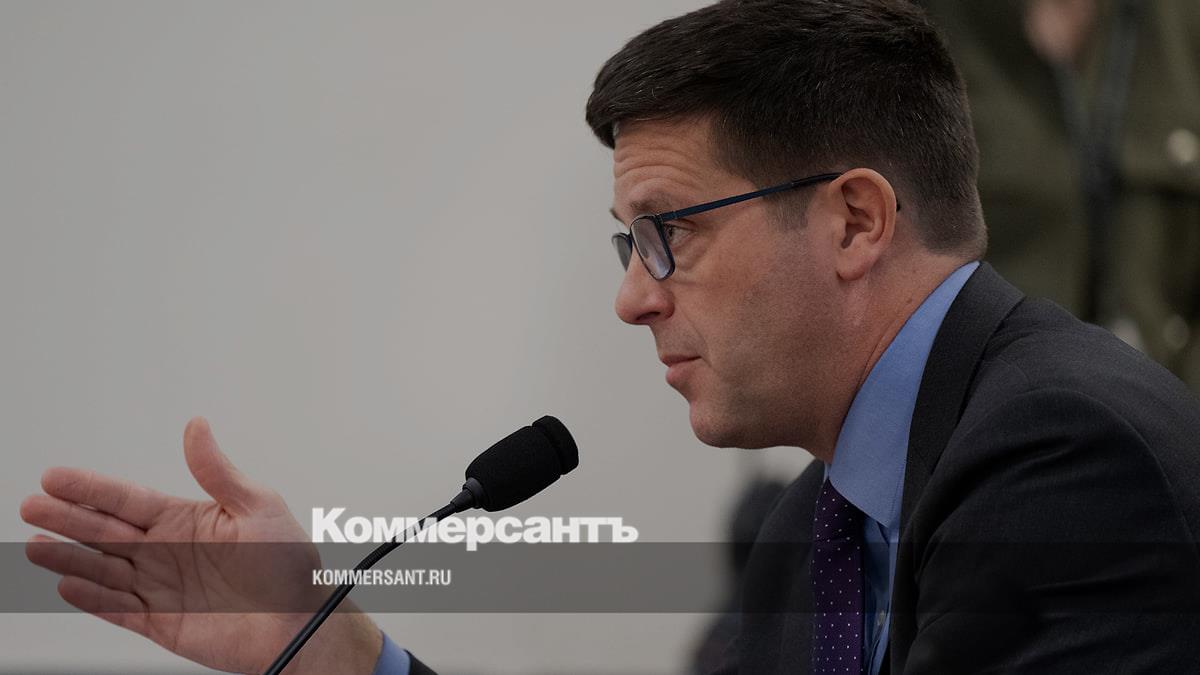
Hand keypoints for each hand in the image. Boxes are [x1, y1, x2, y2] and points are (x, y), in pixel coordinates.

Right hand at [20, 417, 382, 674]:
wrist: (303, 623)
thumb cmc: (290, 565)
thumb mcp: (260, 507)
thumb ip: (219, 472)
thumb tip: (196, 427)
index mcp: (187, 519)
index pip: (129, 500)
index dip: (92, 489)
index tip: (56, 478)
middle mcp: (167, 551)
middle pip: (106, 531)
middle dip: (68, 519)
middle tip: (33, 506)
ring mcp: (161, 587)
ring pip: (104, 569)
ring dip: (70, 558)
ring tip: (37, 545)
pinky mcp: (162, 622)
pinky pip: (119, 608)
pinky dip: (92, 598)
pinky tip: (68, 584)